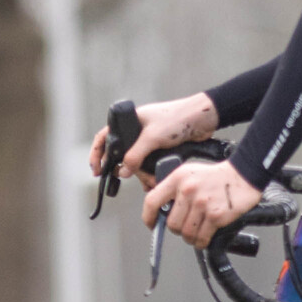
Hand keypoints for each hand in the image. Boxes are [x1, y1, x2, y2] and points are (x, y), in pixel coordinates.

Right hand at [89, 92, 216, 179]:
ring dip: (140, 174)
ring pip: (137, 162)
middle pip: (121, 154)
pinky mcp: (161, 148)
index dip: (97, 153)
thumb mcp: (152, 137)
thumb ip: (135, 155)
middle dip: (123, 169)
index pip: (105, 136)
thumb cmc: (177, 119)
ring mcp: (150, 140)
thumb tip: (122, 172)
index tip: (97, 170)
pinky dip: (150, 173)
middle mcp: (138, 130)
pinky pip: (150, 164)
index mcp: (130, 120)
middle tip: (123, 179)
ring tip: (147, 182)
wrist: (204, 119)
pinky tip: (153, 182)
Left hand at [144, 157, 262, 249]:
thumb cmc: (216, 176)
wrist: (243, 174)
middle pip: (171, 224)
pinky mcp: (215, 216)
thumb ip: (174, 188)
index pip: (152, 201)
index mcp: (177, 179)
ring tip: (196, 230)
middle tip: (185, 226)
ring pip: (186, 233)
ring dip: (190, 237)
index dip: (149, 217)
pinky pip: (201, 238)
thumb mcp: (189, 173)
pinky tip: (204, 236)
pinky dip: (201, 242)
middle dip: (177, 229)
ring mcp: (202, 204)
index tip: (152, 223)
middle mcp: (188, 191)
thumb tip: (162, 209)